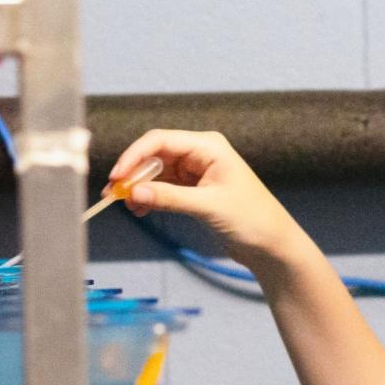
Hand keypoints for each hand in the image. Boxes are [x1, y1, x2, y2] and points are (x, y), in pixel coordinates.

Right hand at [108, 130, 306, 271]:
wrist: (271, 244)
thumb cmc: (252, 219)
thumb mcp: (208, 206)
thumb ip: (170, 198)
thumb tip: (134, 193)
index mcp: (208, 146)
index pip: (160, 140)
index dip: (134, 156)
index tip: (117, 176)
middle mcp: (200, 153)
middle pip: (154, 155)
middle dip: (133, 173)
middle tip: (113, 194)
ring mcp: (196, 171)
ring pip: (156, 172)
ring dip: (139, 187)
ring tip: (126, 206)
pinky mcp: (193, 190)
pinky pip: (163, 187)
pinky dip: (149, 197)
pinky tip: (140, 210)